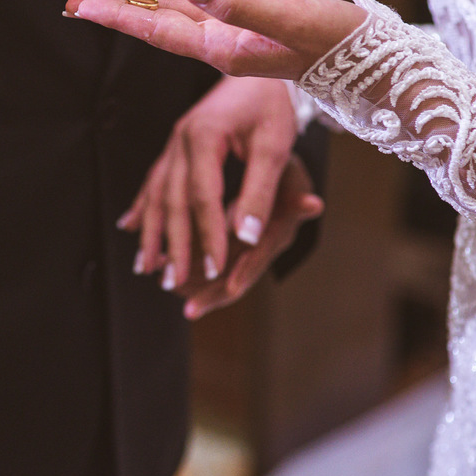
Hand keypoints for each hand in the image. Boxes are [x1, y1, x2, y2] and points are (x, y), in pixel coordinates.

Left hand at [65, 0, 366, 79]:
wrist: (374, 62)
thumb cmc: (338, 44)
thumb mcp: (289, 20)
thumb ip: (240, 5)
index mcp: (224, 50)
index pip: (157, 32)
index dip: (116, 17)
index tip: (78, 6)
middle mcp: (221, 46)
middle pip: (154, 27)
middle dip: (112, 13)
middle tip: (70, 1)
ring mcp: (233, 36)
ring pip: (172, 16)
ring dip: (135, 4)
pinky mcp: (248, 24)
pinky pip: (200, 7)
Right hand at [121, 75, 297, 290]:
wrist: (257, 68)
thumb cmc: (270, 105)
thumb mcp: (274, 146)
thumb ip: (260, 191)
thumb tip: (247, 238)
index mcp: (205, 135)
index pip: (204, 197)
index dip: (207, 235)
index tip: (213, 270)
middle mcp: (181, 139)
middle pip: (172, 200)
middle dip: (173, 244)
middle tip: (175, 282)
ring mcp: (173, 142)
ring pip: (156, 193)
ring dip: (150, 232)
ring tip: (146, 267)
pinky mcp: (174, 146)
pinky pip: (153, 180)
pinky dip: (142, 207)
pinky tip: (130, 227)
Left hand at [172, 155, 323, 318]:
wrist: (273, 164)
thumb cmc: (283, 169)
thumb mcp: (290, 180)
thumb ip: (299, 198)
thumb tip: (316, 205)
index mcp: (276, 236)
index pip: (259, 260)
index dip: (246, 273)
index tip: (230, 290)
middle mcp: (259, 247)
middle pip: (236, 278)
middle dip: (212, 294)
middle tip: (190, 310)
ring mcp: (242, 249)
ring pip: (215, 273)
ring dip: (191, 279)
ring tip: (166, 283)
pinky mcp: (225, 244)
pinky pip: (203, 259)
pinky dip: (182, 261)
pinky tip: (158, 262)